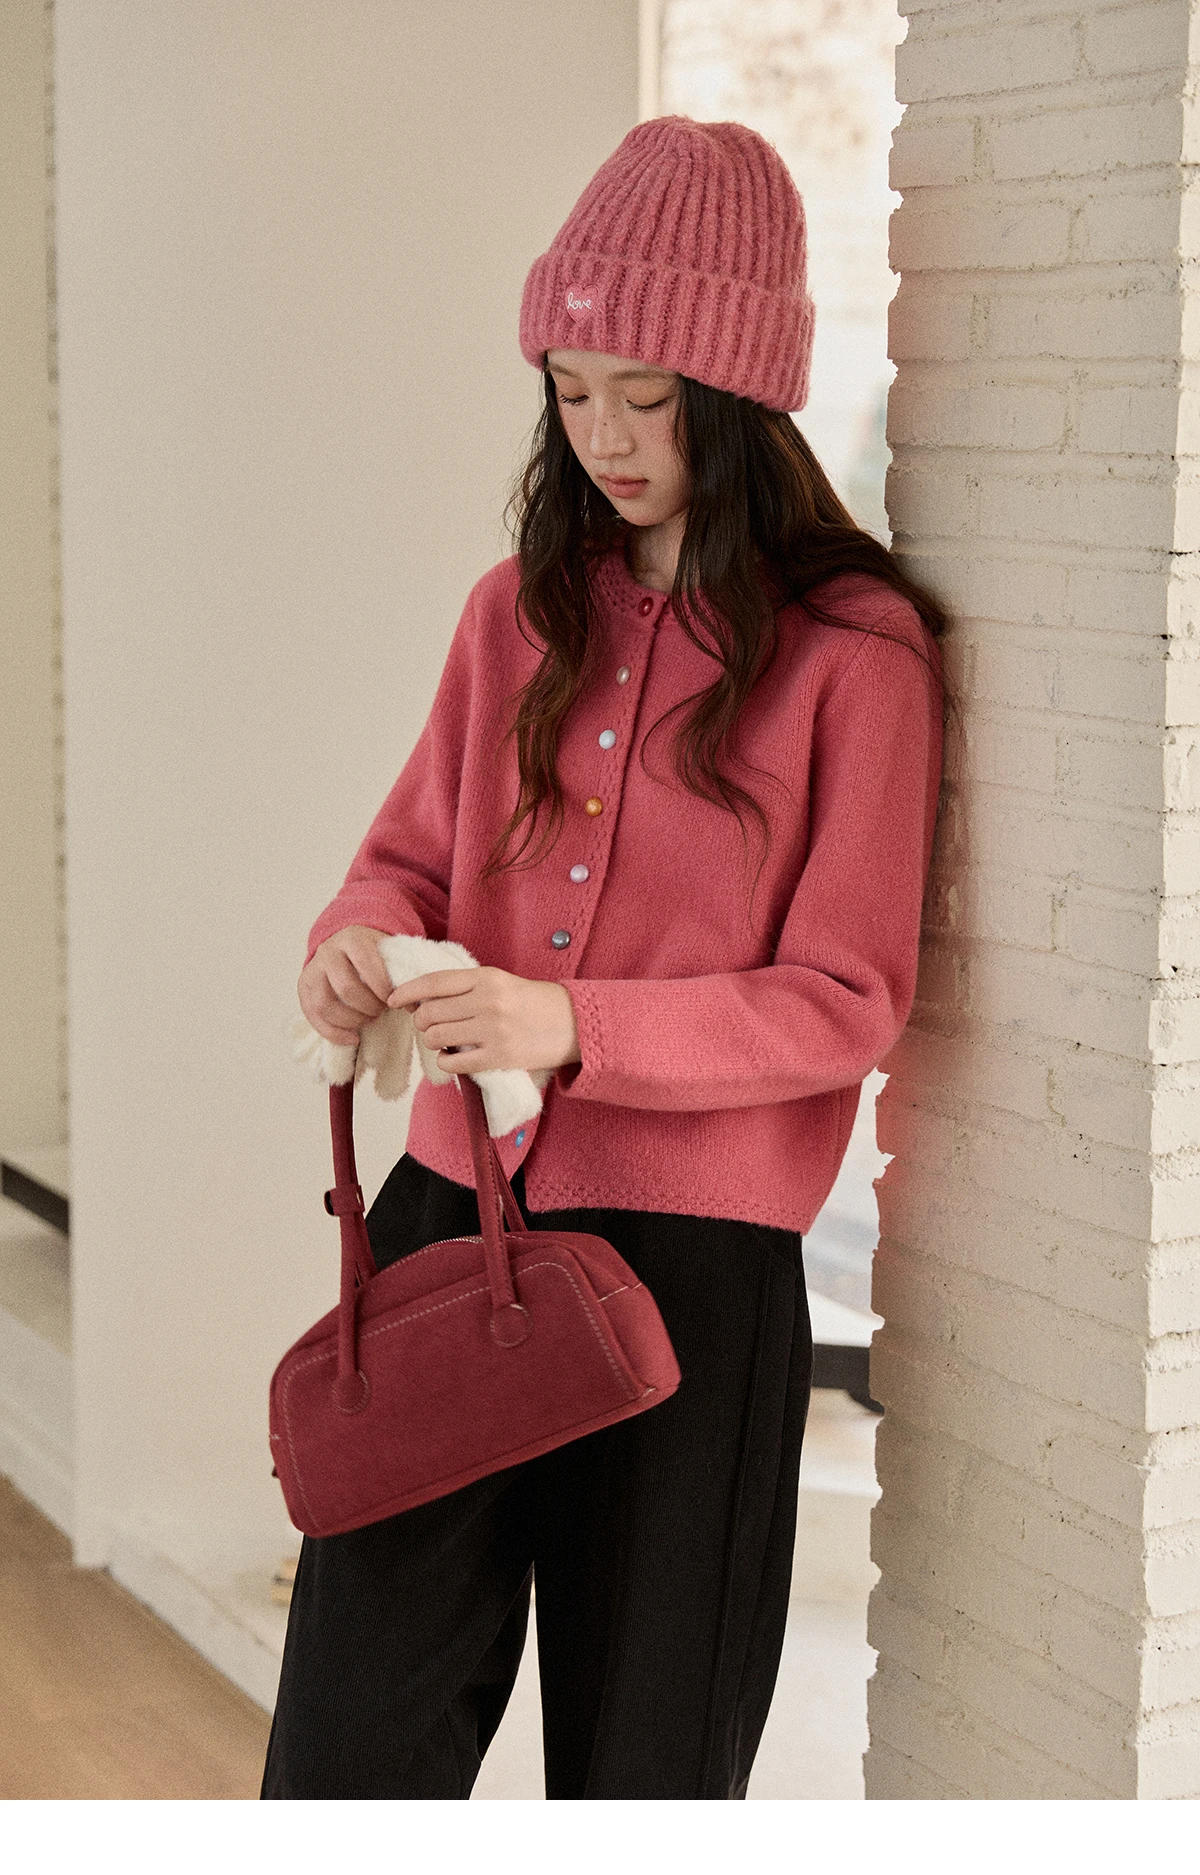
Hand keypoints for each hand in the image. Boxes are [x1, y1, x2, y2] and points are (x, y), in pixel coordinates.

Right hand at [298, 925, 395, 1044]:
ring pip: (324, 1004)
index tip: (394, 1000)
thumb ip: (402, 971)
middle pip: (346, 988)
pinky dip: (333, 1033)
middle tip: (381, 1011)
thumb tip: (414, 1004)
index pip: (367, 965)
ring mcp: (313, 969)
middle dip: (368, 1007)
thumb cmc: (373, 953)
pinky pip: (312, 1015)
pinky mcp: (303, 986)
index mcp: (352, 938)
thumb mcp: (388, 951)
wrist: (346, 942)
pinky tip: (352, 1038)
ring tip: (367, 1021)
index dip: (382, 988)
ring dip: (350, 1021)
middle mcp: (328, 951)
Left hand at [386, 966, 580, 1074]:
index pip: (434, 982)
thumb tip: (419, 1000)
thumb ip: (465, 988)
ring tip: (442, 1041)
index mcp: (487, 977)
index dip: (407, 991)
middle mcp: (488, 1001)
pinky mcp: (499, 1057)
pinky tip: (452, 1057)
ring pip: (436, 1037)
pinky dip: (445, 1061)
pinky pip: (453, 1062)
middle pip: (430, 1012)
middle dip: (420, 1021)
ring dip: (431, 1041)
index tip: (393, 999)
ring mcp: (493, 1030)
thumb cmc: (532, 1002)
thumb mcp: (500, 982)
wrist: (572, 1024)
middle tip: (427, 1025)